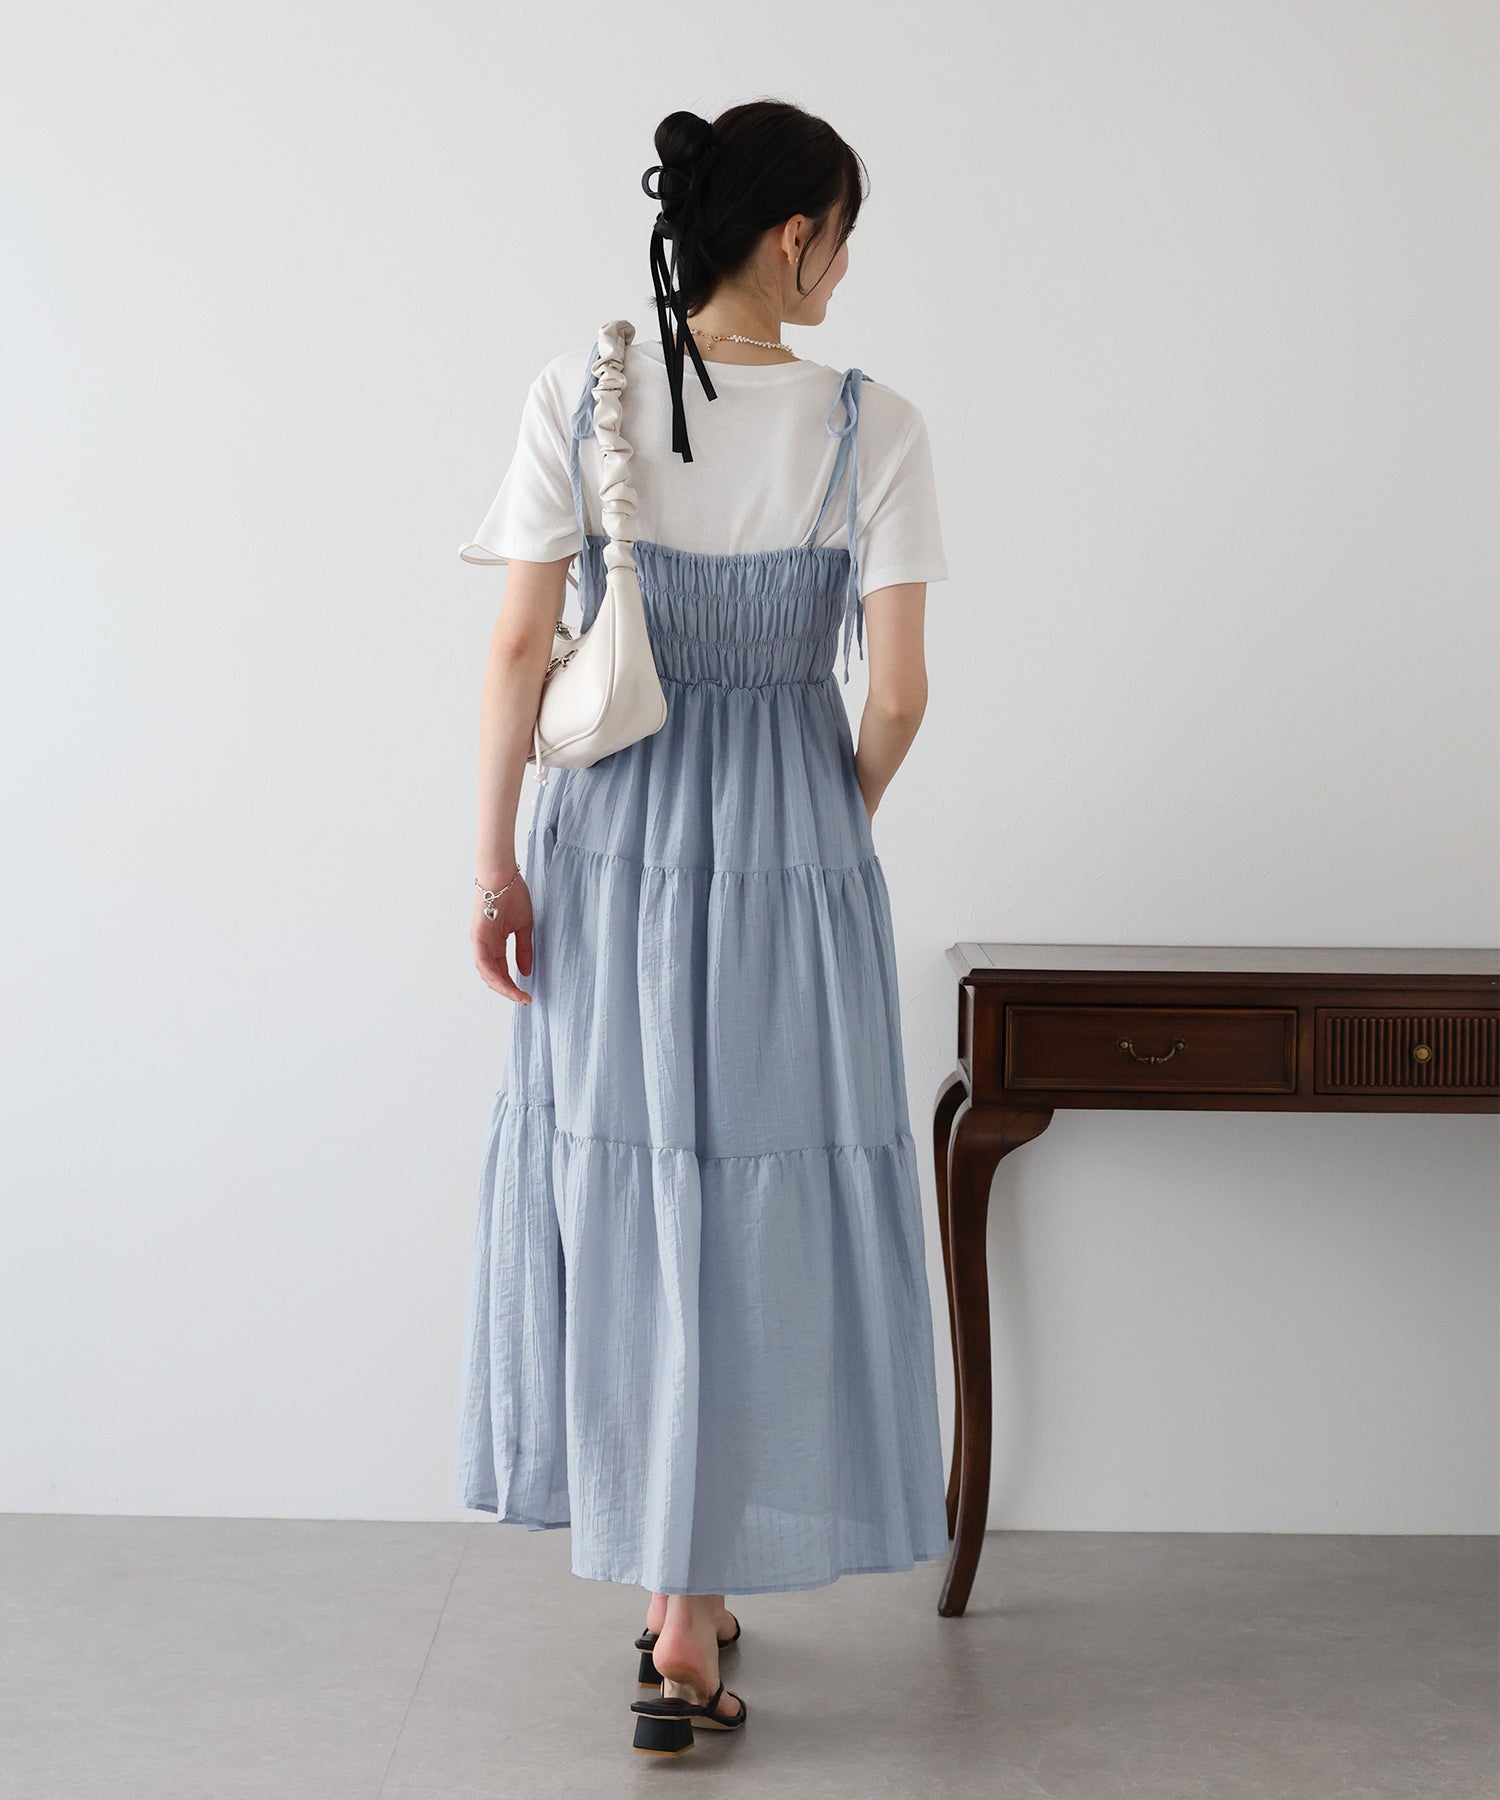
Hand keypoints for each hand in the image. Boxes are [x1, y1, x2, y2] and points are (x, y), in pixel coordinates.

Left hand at [472, 875, 533, 1003]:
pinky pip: (484, 962)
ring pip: (487, 973)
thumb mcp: (523, 927)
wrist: (502, 874)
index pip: (501, 971)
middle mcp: (483, 945)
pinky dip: (494, 975)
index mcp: (494, 943)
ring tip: (518, 996)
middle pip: (492, 976)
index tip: (526, 996)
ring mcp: (479, 941)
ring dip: (502, 987)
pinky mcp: (477, 936)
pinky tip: (506, 984)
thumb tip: (525, 972)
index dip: (513, 985)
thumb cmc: (513, 894)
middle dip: (508, 991)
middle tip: (523, 1000)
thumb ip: (523, 950)